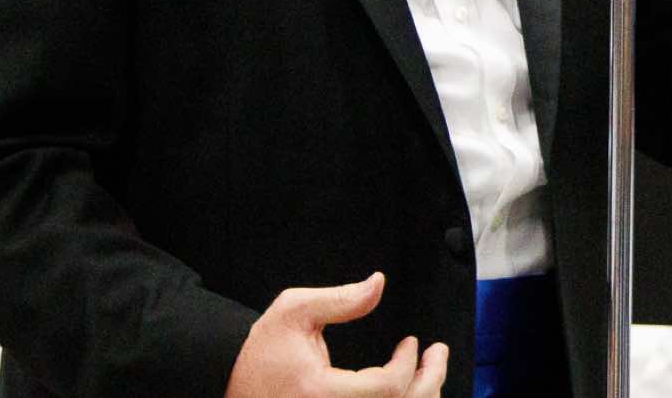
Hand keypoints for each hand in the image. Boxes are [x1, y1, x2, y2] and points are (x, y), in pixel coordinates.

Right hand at [225, 272, 447, 397]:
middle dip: (431, 383)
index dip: (408, 365)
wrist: (233, 384)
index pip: (386, 389)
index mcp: (323, 393)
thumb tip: (378, 283)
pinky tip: (408, 393)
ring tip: (430, 374)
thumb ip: (341, 299)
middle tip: (438, 356)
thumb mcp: (295, 311)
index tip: (411, 342)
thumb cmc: (263, 351)